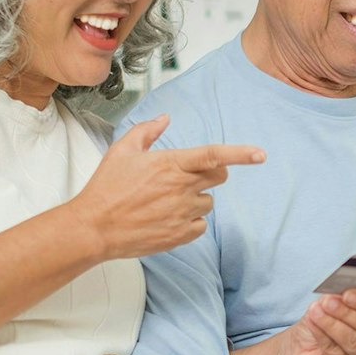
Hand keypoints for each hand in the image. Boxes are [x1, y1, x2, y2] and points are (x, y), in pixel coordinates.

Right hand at [71, 114, 264, 260]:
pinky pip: (200, 225)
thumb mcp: (122, 151)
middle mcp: (181, 187)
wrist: (95, 228)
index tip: (260, 154)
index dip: (240, 154)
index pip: (214, 155)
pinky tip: (169, 218)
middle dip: (211, 173)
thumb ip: (147, 131)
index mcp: (171, 164)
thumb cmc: (106, 188)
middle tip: (187, 176)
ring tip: (167, 201)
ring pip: (208, 202)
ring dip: (196, 199)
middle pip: (218, 177)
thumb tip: (165, 119)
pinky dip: (191, 221)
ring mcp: (182, 213)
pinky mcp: (180, 234)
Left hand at [284, 290, 355, 354]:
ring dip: (333, 325)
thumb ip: (339, 298)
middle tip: (328, 302)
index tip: (347, 294)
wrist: (302, 347)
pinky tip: (313, 324)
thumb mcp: (330, 304)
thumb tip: (338, 294)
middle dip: (347, 313)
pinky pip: (338, 354)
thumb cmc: (323, 321)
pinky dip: (323, 336)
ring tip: (316, 312)